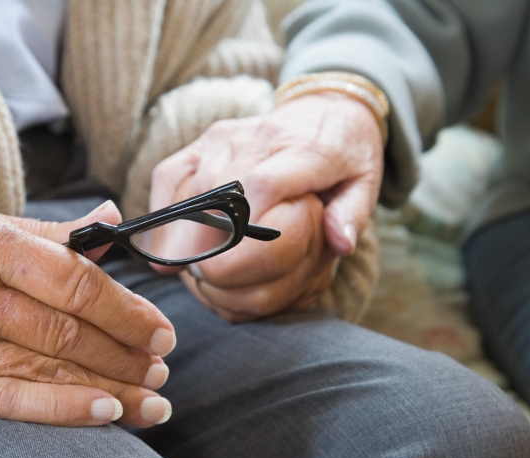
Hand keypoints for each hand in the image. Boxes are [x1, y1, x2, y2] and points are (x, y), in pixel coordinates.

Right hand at [0, 203, 174, 426]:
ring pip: (47, 371)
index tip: (159, 330)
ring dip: (110, 388)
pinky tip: (107, 413)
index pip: (71, 281)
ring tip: (153, 399)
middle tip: (163, 366)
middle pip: (65, 332)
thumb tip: (112, 219)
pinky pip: (11, 402)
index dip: (124, 309)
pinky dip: (62, 410)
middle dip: (124, 354)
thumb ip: (53, 232)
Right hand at [150, 93, 383, 321]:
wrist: (329, 106)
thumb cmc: (347, 154)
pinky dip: (163, 208)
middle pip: (215, 189)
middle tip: (200, 278)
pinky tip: (165, 240)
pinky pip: (171, 172)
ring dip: (178, 230)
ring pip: (188, 184)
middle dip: (200, 240)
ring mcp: (228, 136)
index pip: (261, 185)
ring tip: (180, 268)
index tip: (222, 268)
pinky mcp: (207, 139)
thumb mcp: (366, 182)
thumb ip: (352, 214)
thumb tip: (340, 244)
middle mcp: (260, 138)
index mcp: (306, 150)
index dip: (236, 228)